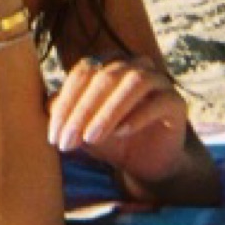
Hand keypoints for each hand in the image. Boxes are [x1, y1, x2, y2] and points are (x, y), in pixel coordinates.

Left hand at [47, 55, 188, 185]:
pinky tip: (121, 133)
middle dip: (82, 111)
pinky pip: (158, 101)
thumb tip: (48, 106)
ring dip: (108, 111)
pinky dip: (137, 115)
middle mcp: (132, 63)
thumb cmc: (110, 138)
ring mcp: (157, 79)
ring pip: (132, 83)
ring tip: (91, 138)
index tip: (54, 136)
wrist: (147, 162)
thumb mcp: (83, 127)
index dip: (66, 103)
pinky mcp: (175, 101)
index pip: (82, 73)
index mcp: (107, 62)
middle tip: (68, 142)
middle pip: (104, 77)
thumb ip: (66, 113)